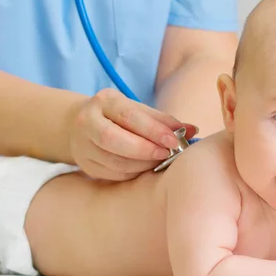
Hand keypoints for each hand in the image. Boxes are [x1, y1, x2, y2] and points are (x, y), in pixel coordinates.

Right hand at [69, 88, 197, 179]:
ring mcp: (83, 145)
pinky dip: (133, 173)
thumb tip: (193, 130)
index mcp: (104, 101)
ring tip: (159, 161)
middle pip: (113, 139)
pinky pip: (112, 174)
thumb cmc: (120, 116)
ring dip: (142, 164)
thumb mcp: (139, 110)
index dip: (154, 131)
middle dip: (145, 150)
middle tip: (167, 154)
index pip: (129, 116)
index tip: (175, 141)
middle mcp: (87, 121)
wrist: (82, 124)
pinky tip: (145, 168)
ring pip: (113, 160)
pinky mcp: (86, 164)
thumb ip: (164, 120)